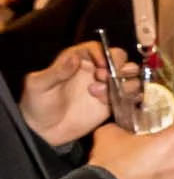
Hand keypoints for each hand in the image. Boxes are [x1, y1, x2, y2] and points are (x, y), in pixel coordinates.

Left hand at [20, 42, 134, 145]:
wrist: (44, 131)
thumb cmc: (38, 104)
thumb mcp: (39, 85)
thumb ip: (57, 71)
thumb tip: (74, 58)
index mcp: (77, 60)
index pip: (98, 48)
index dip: (104, 53)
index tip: (102, 65)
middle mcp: (95, 70)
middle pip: (120, 57)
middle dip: (119, 66)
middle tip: (105, 78)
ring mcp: (106, 86)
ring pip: (130, 75)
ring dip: (124, 82)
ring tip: (102, 95)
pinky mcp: (113, 102)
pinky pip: (131, 95)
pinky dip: (129, 97)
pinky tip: (109, 104)